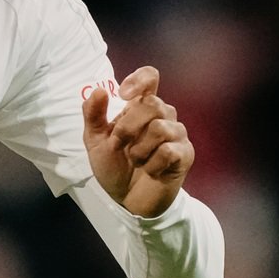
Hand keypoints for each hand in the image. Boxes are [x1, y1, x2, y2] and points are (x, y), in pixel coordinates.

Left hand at [82, 66, 192, 217]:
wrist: (127, 200)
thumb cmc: (115, 167)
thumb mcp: (95, 141)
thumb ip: (93, 115)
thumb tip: (99, 90)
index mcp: (140, 107)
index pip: (150, 77)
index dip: (139, 79)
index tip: (122, 94)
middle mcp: (162, 116)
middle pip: (152, 103)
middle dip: (128, 127)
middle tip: (120, 145)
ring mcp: (176, 134)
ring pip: (160, 128)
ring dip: (139, 150)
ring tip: (136, 162)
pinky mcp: (184, 154)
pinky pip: (168, 151)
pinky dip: (151, 165)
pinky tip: (150, 171)